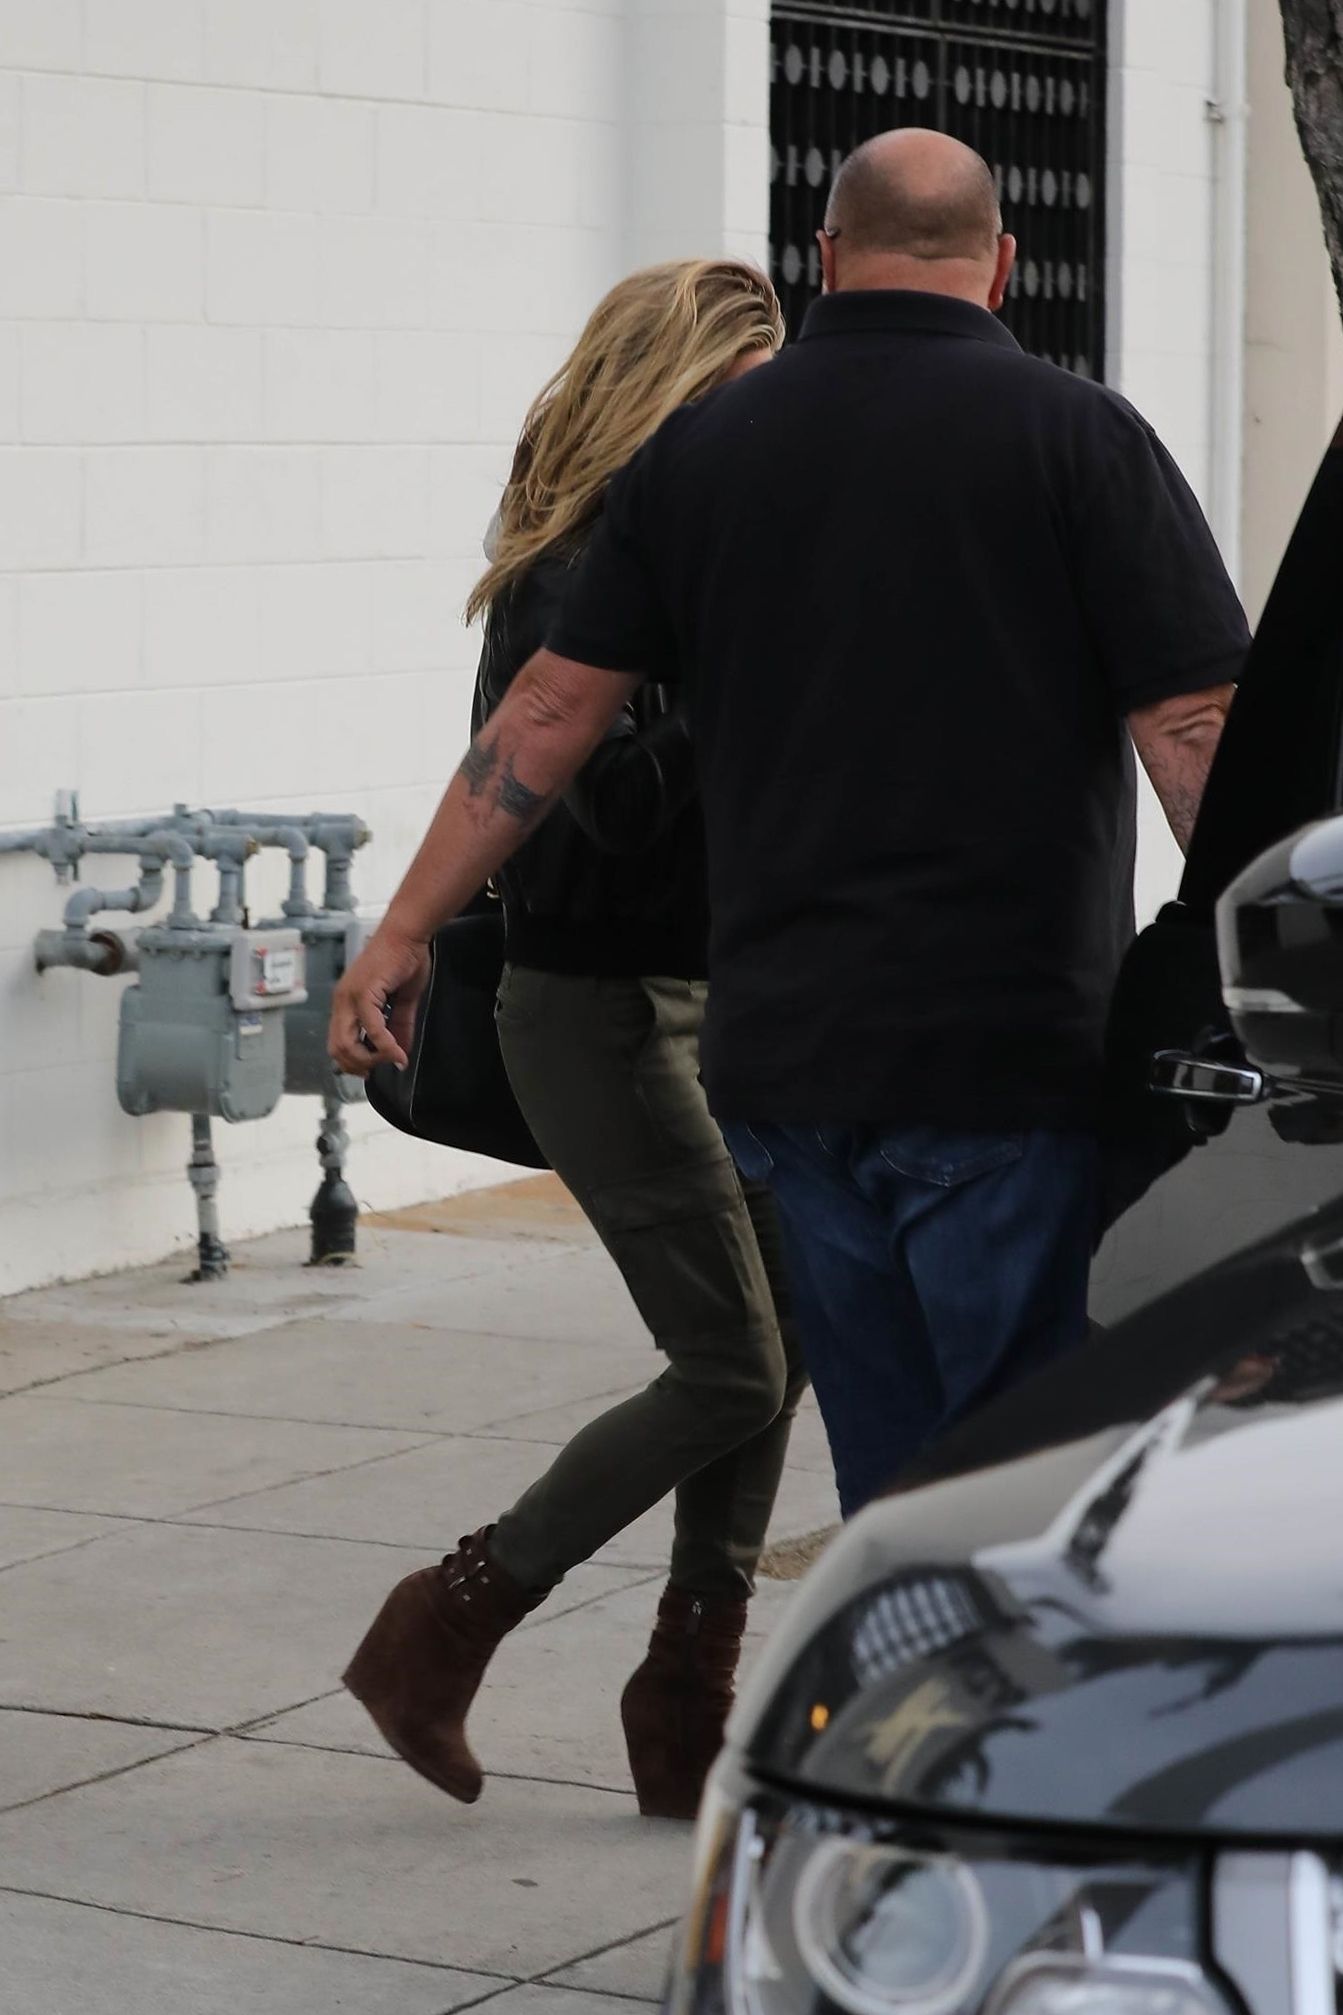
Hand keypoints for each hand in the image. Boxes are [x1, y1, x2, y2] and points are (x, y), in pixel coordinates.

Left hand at [329, 925, 430, 1076]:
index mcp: (346, 1002)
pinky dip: (385, 1046)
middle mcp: (342, 1001)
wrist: (407, 933)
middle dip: (359, 1066)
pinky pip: (372, 1028)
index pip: (338, 1043)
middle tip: (382, 1068)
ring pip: (347, 1043)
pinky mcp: (364, 992)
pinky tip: (398, 1053)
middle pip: (337, 1048)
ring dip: (370, 1059)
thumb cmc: (404, 958)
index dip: (354, 1062)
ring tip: (391, 1059)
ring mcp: (350, 997)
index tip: (375, 1068)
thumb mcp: (402, 1000)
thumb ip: (399, 1026)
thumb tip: (401, 1053)